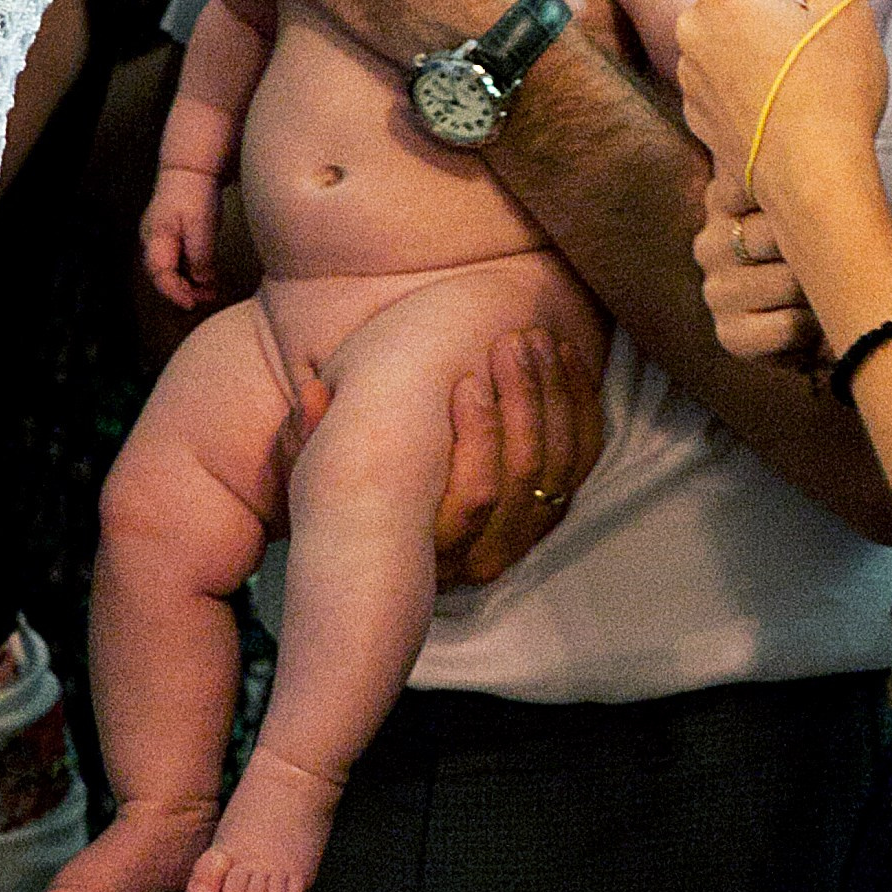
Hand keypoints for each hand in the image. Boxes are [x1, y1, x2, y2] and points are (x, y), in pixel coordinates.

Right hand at [142, 165, 223, 309]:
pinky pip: (177, 260)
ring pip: (171, 270)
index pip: (161, 276)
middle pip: (164, 276)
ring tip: (210, 292)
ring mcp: (160, 238)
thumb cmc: (195, 194)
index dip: (175, 293)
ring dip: (189, 283)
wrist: (191, 168)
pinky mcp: (171, 235)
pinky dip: (191, 272)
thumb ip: (202, 257)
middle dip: (184, 291)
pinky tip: (206, 277)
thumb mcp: (202, 227)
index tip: (192, 304)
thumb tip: (203, 284)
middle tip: (206, 299)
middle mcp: (152, 241)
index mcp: (156, 239)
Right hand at [270, 327, 606, 586]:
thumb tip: (314, 393)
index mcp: (430, 551)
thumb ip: (309, 437)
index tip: (468, 379)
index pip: (474, 500)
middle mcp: (483, 554)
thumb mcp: (319, 472)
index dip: (478, 437)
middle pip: (526, 477)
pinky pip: (582, 458)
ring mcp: (523, 534)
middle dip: (524, 399)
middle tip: (513, 339)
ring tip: (533, 338)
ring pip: (559, 465)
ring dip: (551, 392)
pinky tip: (564, 357)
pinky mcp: (552, 508)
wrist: (399, 523)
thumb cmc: (353, 488)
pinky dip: (578, 403)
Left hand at [676, 0, 889, 230]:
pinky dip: (765, 50)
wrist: (813, 184)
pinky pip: (732, 59)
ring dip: (787, 13)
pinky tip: (807, 71)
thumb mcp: (842, 5)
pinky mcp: (702, 109)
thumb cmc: (834, 93)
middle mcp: (695, 25)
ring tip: (842, 32)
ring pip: (740, 19)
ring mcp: (693, 71)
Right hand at [694, 166, 827, 363]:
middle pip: (776, 234)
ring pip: (786, 282)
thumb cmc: (830, 241)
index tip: (832, 203)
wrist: (836, 309)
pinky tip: (812, 321)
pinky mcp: (730, 334)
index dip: (806, 198)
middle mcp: (709, 242)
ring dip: (820, 290)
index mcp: (725, 197)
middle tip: (834, 256)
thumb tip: (829, 92)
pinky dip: (808, 327)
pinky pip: (781, 327)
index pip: (755, 183)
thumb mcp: (819, 188)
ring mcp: (715, 290)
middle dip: (818, 248)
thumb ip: (807, 154)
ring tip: (826, 288)